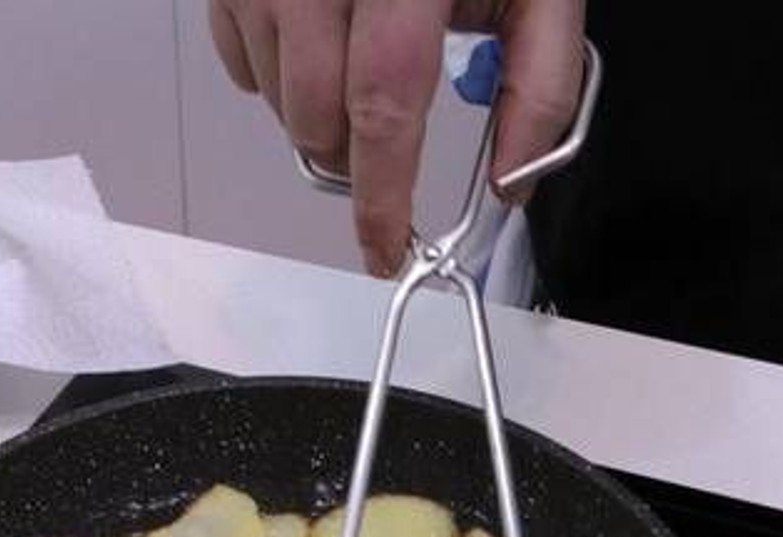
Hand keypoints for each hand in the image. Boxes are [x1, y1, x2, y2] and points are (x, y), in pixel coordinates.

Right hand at [208, 0, 584, 276]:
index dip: (382, 194)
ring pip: (276, 102)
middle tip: (387, 151)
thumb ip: (540, 81)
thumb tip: (511, 184)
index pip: (383, 105)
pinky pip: (243, 64)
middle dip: (352, 161)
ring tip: (361, 68)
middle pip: (317, 118)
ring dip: (319, 118)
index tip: (387, 250)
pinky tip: (321, 39)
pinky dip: (280, 78)